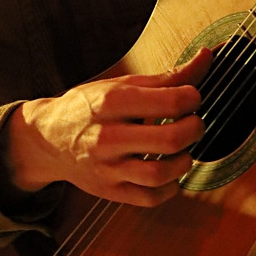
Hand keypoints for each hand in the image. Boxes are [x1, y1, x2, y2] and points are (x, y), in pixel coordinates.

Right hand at [4, 48, 212, 206]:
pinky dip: (170, 188)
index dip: (193, 98)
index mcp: (113, 102)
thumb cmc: (90, 105)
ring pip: (159, 174)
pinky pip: (149, 198)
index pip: (170, 101)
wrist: (49, 138)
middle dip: (194, 129)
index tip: (193, 97)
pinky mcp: (109, 191)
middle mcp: (108, 137)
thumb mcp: (123, 83)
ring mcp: (108, 168)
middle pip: (169, 139)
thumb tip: (206, 57)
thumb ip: (168, 76)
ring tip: (184, 149)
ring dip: (184, 161)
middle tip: (194, 123)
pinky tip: (172, 173)